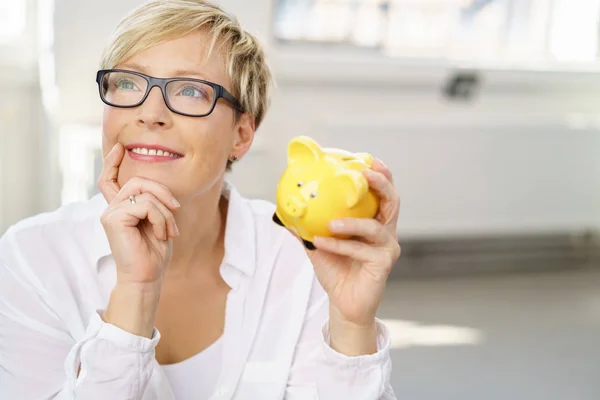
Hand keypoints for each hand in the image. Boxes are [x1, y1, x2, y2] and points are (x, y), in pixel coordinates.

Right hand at [97, 143, 179, 287]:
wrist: (147, 278)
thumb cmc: (153, 253)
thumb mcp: (158, 222)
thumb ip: (153, 203)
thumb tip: (159, 189)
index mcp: (120, 208)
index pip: (109, 180)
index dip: (112, 162)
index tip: (120, 147)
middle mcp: (112, 208)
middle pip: (138, 181)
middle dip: (163, 192)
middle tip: (176, 210)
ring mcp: (110, 213)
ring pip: (145, 194)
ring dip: (165, 212)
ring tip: (169, 231)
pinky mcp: (114, 219)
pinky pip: (146, 205)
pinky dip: (161, 218)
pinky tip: (162, 234)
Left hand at [303, 159, 400, 327]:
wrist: (344, 303)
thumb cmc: (336, 270)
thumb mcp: (318, 244)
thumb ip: (306, 226)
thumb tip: (285, 209)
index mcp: (375, 221)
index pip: (383, 193)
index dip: (381, 175)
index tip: (368, 159)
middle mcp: (386, 231)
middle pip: (392, 202)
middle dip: (381, 184)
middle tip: (363, 174)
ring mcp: (387, 247)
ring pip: (375, 227)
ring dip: (352, 222)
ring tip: (330, 223)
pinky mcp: (383, 263)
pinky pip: (360, 249)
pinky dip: (339, 245)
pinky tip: (320, 242)